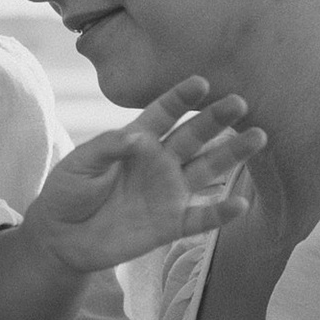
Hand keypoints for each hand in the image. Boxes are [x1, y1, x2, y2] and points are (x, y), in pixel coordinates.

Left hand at [23, 80, 263, 275]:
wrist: (61, 237)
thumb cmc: (67, 192)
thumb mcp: (80, 164)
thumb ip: (108, 146)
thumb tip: (139, 137)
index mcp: (138, 140)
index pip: (164, 113)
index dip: (182, 97)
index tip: (202, 82)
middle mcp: (160, 162)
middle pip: (194, 136)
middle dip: (217, 118)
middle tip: (240, 102)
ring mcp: (169, 192)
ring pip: (208, 169)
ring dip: (233, 154)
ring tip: (259, 137)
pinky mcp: (170, 224)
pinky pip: (201, 218)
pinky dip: (221, 213)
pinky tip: (240, 203)